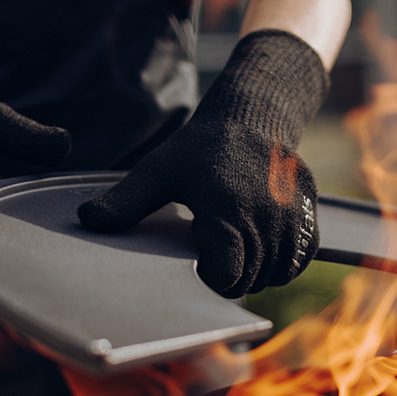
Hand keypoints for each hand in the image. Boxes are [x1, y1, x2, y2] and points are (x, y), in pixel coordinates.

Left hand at [78, 30, 327, 296]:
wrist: (254, 115)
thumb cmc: (202, 147)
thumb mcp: (158, 170)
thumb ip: (125, 201)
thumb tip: (87, 220)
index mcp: (227, 211)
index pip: (228, 276)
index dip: (211, 279)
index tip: (200, 265)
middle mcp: (265, 218)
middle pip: (251, 279)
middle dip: (232, 279)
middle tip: (214, 260)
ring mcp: (292, 217)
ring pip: (278, 273)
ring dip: (258, 274)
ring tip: (237, 254)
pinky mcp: (310, 214)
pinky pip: (300, 259)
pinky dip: (284, 263)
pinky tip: (263, 249)